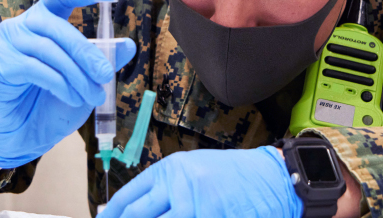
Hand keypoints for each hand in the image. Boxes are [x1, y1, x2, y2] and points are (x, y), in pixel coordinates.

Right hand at [0, 0, 135, 167]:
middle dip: (87, 53)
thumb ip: (103, 60)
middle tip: (107, 76)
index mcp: (45, 20)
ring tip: (93, 96)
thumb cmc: (54, 102)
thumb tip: (129, 44)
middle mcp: (23, 25)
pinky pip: (34, 68)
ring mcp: (7, 43)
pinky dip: (59, 84)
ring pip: (49, 50)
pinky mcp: (0, 65)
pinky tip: (72, 98)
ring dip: (77, 76)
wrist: (25, 135)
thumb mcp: (86, 80)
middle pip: (59, 27)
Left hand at [98, 146, 302, 217]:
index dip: (111, 216)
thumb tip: (134, 210)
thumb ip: (165, 189)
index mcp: (171, 169)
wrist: (272, 178)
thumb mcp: (194, 171)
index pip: (128, 197)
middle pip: (136, 216)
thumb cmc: (234, 175)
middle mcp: (178, 186)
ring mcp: (195, 207)